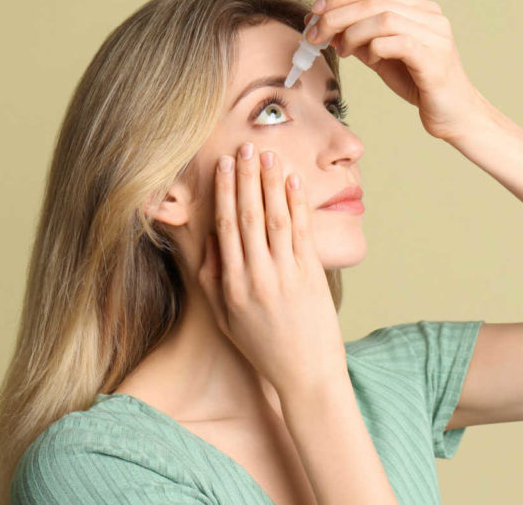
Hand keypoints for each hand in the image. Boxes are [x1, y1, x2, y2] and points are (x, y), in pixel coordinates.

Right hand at [197, 142, 346, 392]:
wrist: (306, 374)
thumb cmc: (264, 347)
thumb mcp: (226, 318)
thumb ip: (213, 279)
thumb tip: (210, 239)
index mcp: (232, 287)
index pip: (225, 229)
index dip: (224, 195)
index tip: (222, 167)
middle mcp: (257, 278)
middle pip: (249, 217)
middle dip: (247, 179)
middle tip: (246, 148)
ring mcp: (286, 276)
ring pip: (276, 219)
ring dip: (272, 184)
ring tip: (270, 156)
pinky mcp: (312, 277)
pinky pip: (303, 233)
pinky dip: (298, 205)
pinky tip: (295, 183)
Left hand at [305, 0, 489, 141]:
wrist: (455, 116)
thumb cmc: (420, 84)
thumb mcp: (383, 56)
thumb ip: (361, 38)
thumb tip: (325, 26)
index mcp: (419, 9)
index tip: (315, 12)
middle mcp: (430, 16)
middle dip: (336, 15)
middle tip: (314, 35)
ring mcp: (435, 35)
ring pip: (383, 18)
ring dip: (351, 33)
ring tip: (341, 51)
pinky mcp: (434, 58)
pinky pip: (396, 42)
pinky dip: (373, 49)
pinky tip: (369, 60)